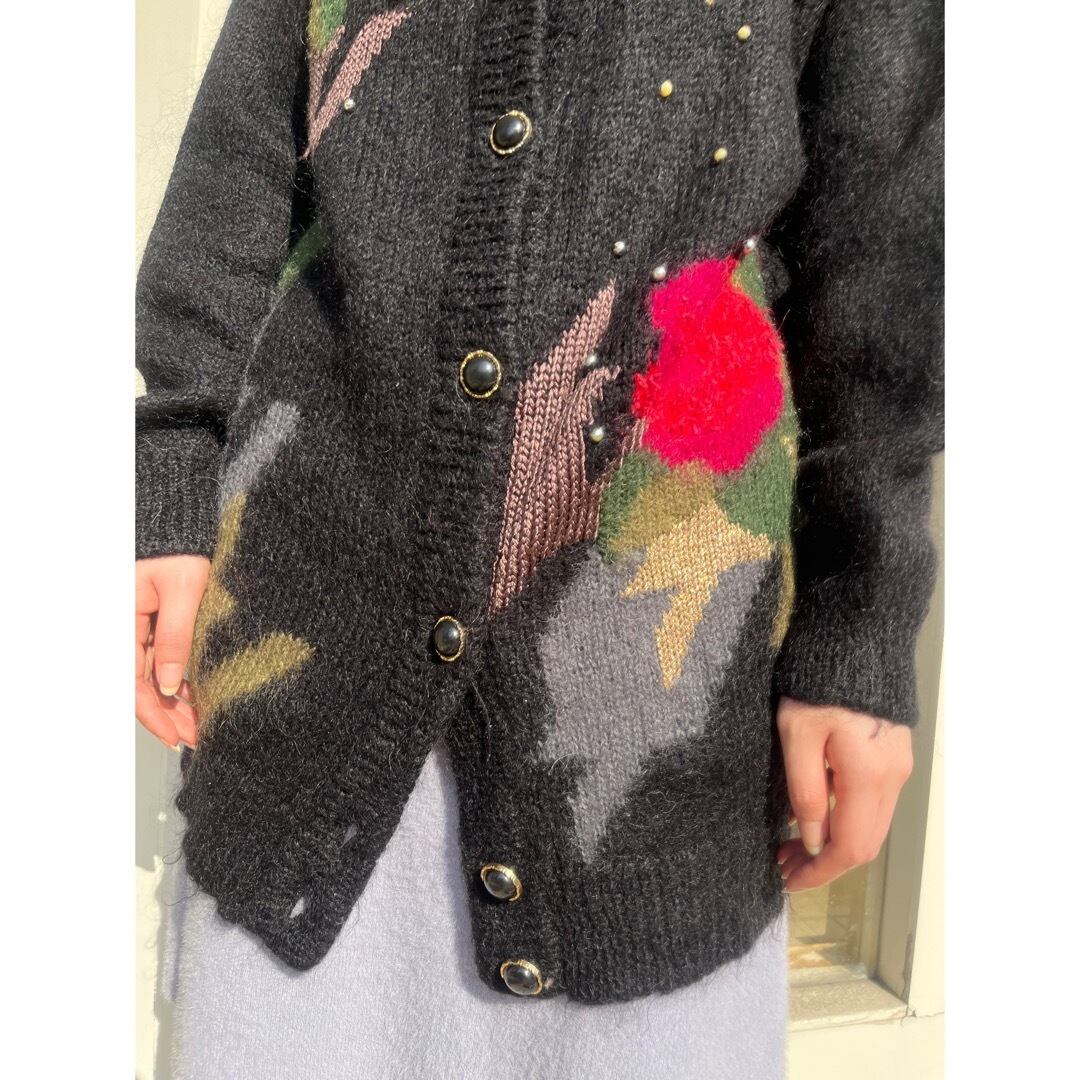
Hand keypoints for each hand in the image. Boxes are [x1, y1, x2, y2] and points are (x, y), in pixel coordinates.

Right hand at [136, 554, 209, 748]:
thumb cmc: (180, 550)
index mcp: (124, 624)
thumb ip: (175, 636)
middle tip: (195, 737)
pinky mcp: (155, 626)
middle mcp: (128, 631)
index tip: (175, 737)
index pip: (134, 683)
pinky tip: (195, 697)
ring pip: (154, 677)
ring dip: (175, 703)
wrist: (181, 526)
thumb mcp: (183, 591)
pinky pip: (161, 662)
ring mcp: (140, 630)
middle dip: (168, 716)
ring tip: (198, 725)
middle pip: (144, 686)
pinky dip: (178, 682)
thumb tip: (172, 684)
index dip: (155, 715)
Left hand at [775, 696, 913, 891]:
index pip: (850, 847)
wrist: (857, 639)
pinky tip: (818, 813)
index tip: (789, 880)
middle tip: (784, 862)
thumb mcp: (798, 735)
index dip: (820, 872)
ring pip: (872, 825)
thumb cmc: (818, 684)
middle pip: (865, 843)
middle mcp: (893, 778)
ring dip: (836, 841)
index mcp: (869, 777)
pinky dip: (848, 819)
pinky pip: (875, 803)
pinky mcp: (895, 754)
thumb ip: (805, 791)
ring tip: (793, 843)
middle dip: (825, 862)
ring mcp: (899, 766)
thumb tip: (812, 840)